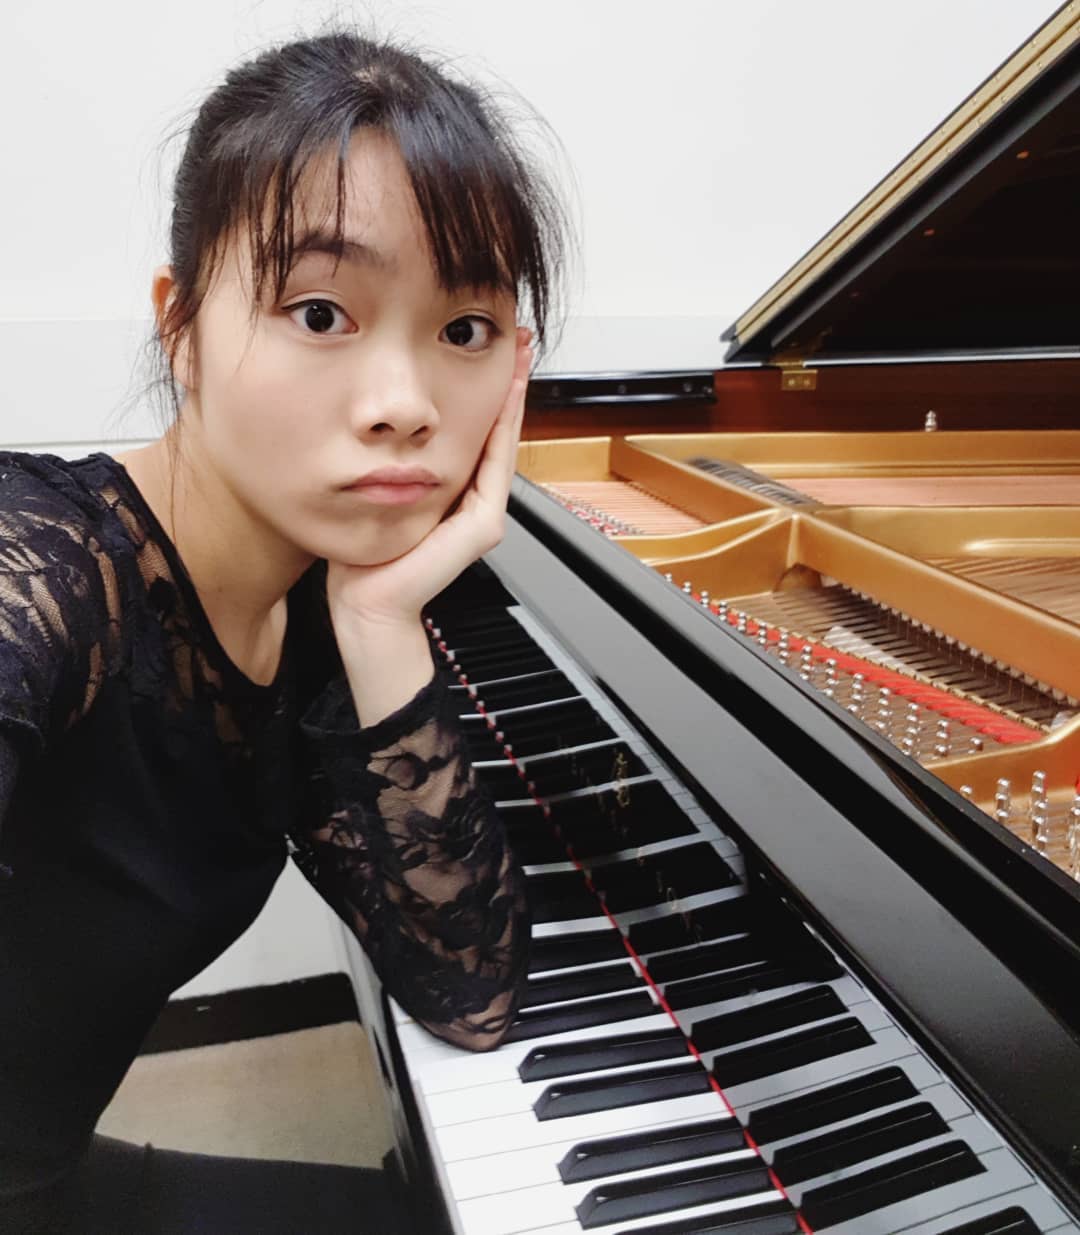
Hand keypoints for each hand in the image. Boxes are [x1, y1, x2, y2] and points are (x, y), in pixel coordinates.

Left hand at [326, 327, 531, 638]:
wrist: (367, 603)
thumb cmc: (364, 560)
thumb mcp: (376, 493)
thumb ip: (390, 464)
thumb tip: (377, 419)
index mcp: (452, 494)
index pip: (476, 433)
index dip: (486, 391)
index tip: (491, 351)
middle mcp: (474, 502)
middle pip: (496, 430)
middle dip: (508, 383)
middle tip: (518, 339)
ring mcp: (484, 515)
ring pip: (501, 442)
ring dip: (513, 396)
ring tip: (519, 355)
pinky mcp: (483, 526)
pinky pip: (495, 466)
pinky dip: (501, 428)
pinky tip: (505, 393)